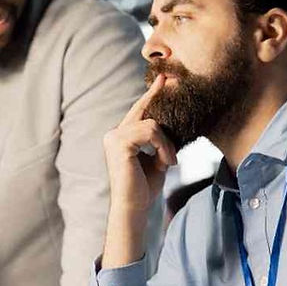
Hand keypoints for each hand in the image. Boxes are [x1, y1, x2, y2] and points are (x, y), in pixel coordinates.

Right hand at [101, 75, 177, 267]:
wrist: (134, 207)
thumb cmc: (144, 188)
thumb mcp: (157, 160)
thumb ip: (160, 142)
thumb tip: (172, 126)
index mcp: (120, 137)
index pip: (138, 111)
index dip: (151, 95)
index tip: (164, 79)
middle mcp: (113, 134)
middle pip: (143, 110)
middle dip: (157, 95)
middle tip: (170, 78)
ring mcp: (114, 137)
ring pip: (152, 124)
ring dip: (166, 143)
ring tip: (170, 161)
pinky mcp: (119, 142)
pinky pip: (151, 132)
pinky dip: (163, 147)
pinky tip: (166, 162)